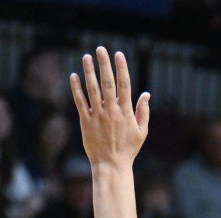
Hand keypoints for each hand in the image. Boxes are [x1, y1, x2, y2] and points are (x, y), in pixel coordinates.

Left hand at [70, 47, 150, 168]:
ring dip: (89, 71)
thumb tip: (146, 94)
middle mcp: (111, 111)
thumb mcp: (141, 132)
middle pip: (107, 83)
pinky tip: (74, 76)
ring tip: (86, 57)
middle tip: (100, 49)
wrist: (111, 164)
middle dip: (104, 64)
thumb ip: (143, 112)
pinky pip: (80, 101)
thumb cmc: (128, 149)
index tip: (119, 54)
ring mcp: (98, 115)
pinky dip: (76, 88)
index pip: (124, 85)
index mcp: (126, 112)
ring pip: (92, 89)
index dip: (121, 68)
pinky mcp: (85, 121)